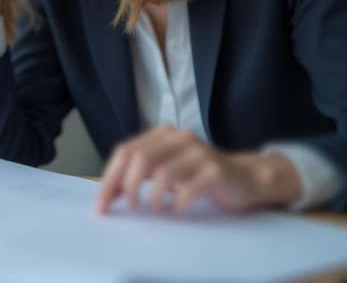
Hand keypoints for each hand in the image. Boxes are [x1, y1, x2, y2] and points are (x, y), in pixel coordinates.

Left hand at [95, 125, 302, 214]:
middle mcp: (180, 138)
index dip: (110, 178)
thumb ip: (139, 176)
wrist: (245, 178)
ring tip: (153, 211)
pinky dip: (177, 203)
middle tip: (127, 209)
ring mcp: (200, 152)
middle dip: (126, 187)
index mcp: (164, 135)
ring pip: (162, 172)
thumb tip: (108, 194)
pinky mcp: (217, 170)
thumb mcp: (167, 172)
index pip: (126, 151)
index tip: (101, 205)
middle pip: (140, 158)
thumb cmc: (200, 176)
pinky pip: (189, 187)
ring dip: (151, 197)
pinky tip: (176, 211)